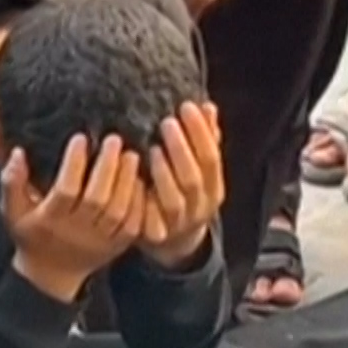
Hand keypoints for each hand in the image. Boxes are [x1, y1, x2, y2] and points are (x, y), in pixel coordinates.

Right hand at [1, 134, 143, 301]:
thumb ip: (11, 182)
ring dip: (127, 181)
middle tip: (114, 139)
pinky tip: (141, 180)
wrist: (51, 274)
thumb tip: (18, 152)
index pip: (65, 191)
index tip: (81, 138)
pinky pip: (133, 225)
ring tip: (132, 155)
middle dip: (108, 167)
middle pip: (97, 199)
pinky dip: (139, 202)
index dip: (74, 164)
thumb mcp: (12, 211)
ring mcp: (100, 241)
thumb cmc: (31, 234)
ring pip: (118, 211)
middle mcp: (76, 232)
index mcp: (50, 221)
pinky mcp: (117, 246)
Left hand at [140, 101, 225, 268]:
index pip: (211, 157)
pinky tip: (133, 178)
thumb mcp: (199, 170)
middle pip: (192, 178)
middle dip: (181, 149)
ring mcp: (178, 223)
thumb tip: (207, 106)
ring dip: (163, 173)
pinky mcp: (156, 234)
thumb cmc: (186, 192)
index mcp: (214, 188)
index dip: (200, 132)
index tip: (186, 106)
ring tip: (151, 148)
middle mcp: (200, 207)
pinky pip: (149, 218)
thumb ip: (204, 140)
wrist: (176, 241)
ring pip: (173, 200)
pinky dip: (142, 198)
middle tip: (166, 122)